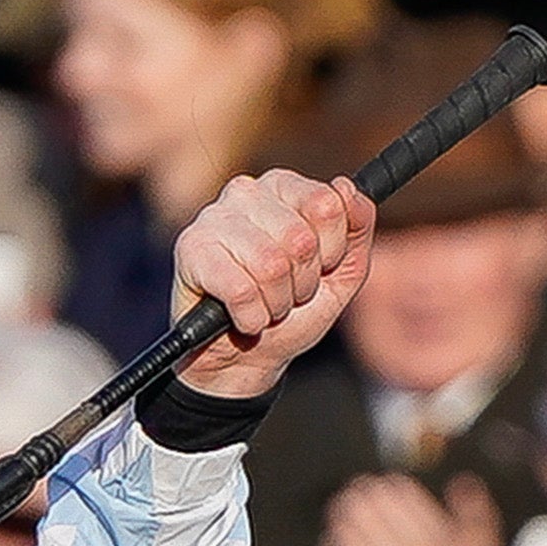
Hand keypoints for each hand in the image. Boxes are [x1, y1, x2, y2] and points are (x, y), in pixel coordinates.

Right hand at [173, 172, 374, 402]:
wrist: (249, 357)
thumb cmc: (294, 309)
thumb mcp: (341, 274)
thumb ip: (356, 230)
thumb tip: (348, 188)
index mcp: (283, 187)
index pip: (327, 205)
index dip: (331, 251)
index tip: (318, 267)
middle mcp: (245, 192)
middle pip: (300, 240)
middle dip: (303, 282)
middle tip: (287, 291)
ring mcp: (212, 217)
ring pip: (270, 265)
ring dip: (277, 302)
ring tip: (265, 303)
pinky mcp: (190, 250)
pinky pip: (240, 289)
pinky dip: (252, 317)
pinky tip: (242, 315)